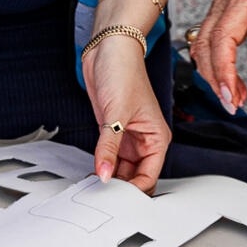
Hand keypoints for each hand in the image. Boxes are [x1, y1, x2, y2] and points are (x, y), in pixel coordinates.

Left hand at [83, 36, 170, 191]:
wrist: (108, 50)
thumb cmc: (123, 73)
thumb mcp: (115, 114)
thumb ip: (108, 148)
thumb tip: (103, 174)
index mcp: (157, 138)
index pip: (149, 176)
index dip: (133, 190)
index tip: (113, 196)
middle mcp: (144, 141)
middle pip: (135, 177)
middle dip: (119, 187)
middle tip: (99, 194)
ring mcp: (127, 137)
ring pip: (120, 170)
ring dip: (108, 178)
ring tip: (91, 186)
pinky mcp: (111, 132)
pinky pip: (108, 157)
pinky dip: (100, 166)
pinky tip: (90, 172)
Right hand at [191, 0, 246, 112]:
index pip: (222, 40)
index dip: (223, 70)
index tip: (231, 95)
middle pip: (205, 45)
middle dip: (215, 78)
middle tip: (234, 104)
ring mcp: (220, 4)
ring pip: (202, 45)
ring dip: (214, 73)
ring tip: (236, 96)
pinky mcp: (222, 11)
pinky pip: (210, 40)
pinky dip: (217, 63)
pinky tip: (232, 79)